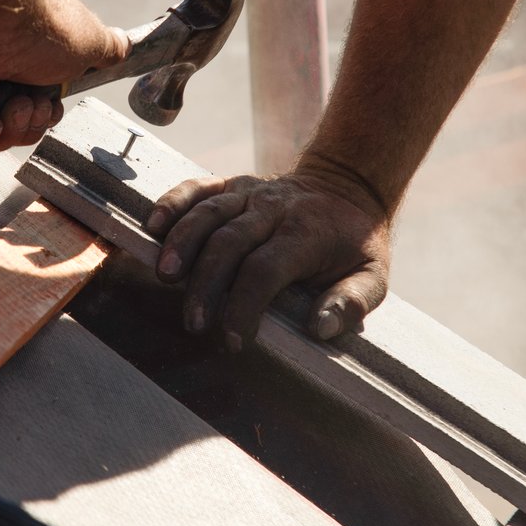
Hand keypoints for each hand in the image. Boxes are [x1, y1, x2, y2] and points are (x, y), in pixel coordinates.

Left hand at [0, 0, 128, 154]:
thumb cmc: (42, 25)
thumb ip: (107, 49)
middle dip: (29, 125)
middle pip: (15, 127)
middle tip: (28, 105)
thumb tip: (123, 49)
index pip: (36, 111)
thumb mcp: (90, 40)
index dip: (45, 119)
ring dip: (8, 131)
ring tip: (11, 108)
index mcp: (25, 66)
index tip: (49, 108)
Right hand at [147, 167, 391, 348]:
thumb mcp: (373, 276)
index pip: (265, 269)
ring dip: (181, 244)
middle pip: (229, 243)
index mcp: (307, 233)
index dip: (244, 306)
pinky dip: (171, 204)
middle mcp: (274, 208)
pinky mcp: (230, 184)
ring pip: (207, 214)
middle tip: (194, 323)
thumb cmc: (355, 243)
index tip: (232, 341)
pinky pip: (195, 189)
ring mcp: (249, 191)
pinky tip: (152, 228)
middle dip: (206, 285)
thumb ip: (352, 303)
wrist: (348, 185)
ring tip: (164, 277)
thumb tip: (320, 328)